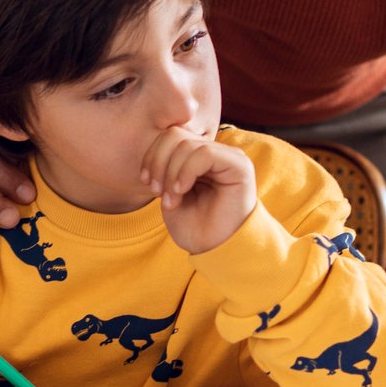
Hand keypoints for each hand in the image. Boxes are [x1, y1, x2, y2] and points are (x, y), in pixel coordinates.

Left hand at [142, 127, 255, 254]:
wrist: (215, 251)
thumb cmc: (194, 227)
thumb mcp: (170, 192)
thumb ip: (166, 166)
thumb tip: (157, 147)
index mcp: (198, 157)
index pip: (170, 136)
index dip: (152, 155)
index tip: (146, 182)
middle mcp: (215, 152)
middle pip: (175, 135)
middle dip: (159, 163)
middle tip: (157, 192)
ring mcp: (228, 157)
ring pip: (187, 145)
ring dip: (171, 174)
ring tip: (171, 200)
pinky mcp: (239, 165)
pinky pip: (204, 153)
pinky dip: (186, 171)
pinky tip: (182, 191)